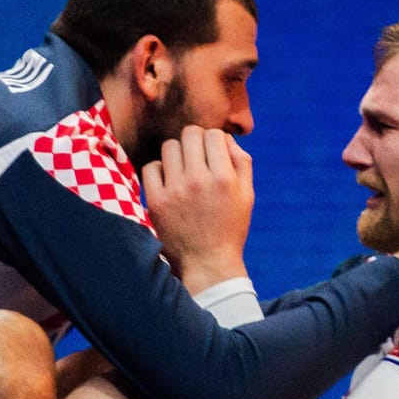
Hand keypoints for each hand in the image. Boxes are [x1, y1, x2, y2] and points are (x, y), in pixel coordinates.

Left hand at [141, 126, 254, 293]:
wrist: (207, 263)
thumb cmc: (230, 228)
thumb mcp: (247, 196)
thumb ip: (241, 162)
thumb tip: (225, 138)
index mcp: (224, 178)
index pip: (214, 134)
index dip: (214, 140)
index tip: (212, 153)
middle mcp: (199, 180)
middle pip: (190, 134)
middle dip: (195, 141)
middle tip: (196, 157)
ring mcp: (175, 190)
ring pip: (169, 147)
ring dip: (177, 154)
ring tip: (182, 170)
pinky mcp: (156, 201)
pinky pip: (151, 167)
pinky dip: (159, 171)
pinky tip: (168, 183)